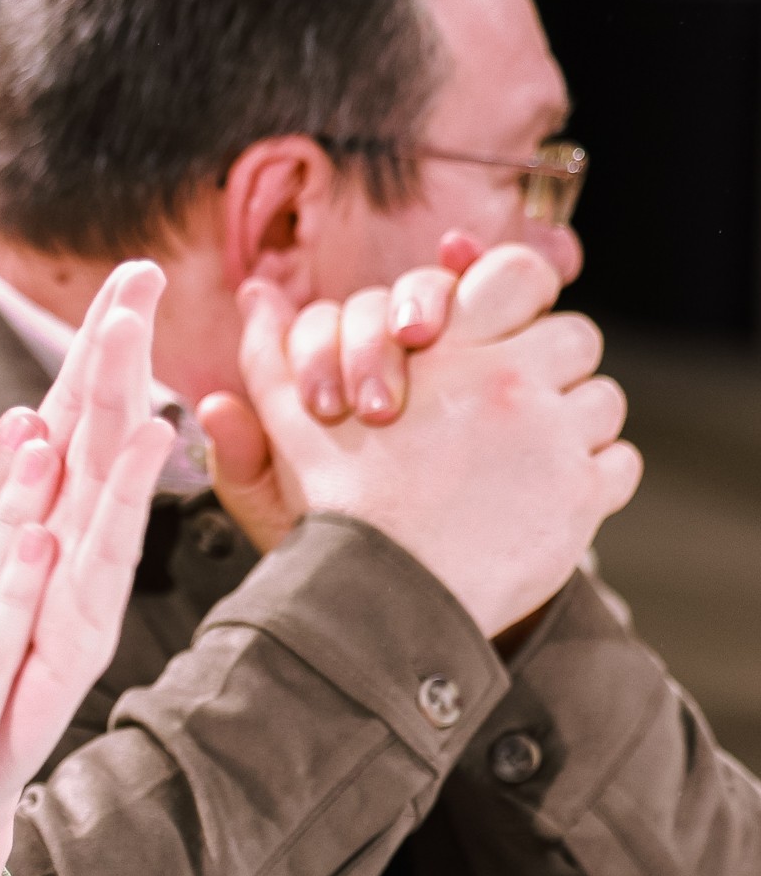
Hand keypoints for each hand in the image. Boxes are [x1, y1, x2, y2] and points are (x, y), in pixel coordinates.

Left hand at [201, 232, 479, 549]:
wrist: (428, 577)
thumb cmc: (354, 545)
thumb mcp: (287, 515)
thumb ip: (245, 463)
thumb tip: (215, 405)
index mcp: (326, 379)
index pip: (311, 333)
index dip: (310, 354)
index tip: (322, 406)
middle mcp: (380, 349)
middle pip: (369, 307)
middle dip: (366, 339)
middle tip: (376, 397)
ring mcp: (443, 343)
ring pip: (425, 290)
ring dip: (419, 298)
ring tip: (422, 337)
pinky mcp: (502, 343)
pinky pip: (489, 282)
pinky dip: (473, 259)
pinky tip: (463, 251)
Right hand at [232, 244, 640, 635]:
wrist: (377, 600)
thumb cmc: (334, 511)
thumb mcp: (290, 425)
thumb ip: (272, 355)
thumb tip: (256, 297)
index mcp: (451, 350)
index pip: (522, 275)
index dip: (519, 295)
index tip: (503, 328)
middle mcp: (512, 383)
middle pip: (575, 338)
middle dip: (549, 366)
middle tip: (508, 406)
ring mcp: (556, 439)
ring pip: (602, 400)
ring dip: (573, 423)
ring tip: (523, 457)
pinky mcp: (585, 494)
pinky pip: (619, 461)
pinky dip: (592, 477)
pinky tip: (544, 495)